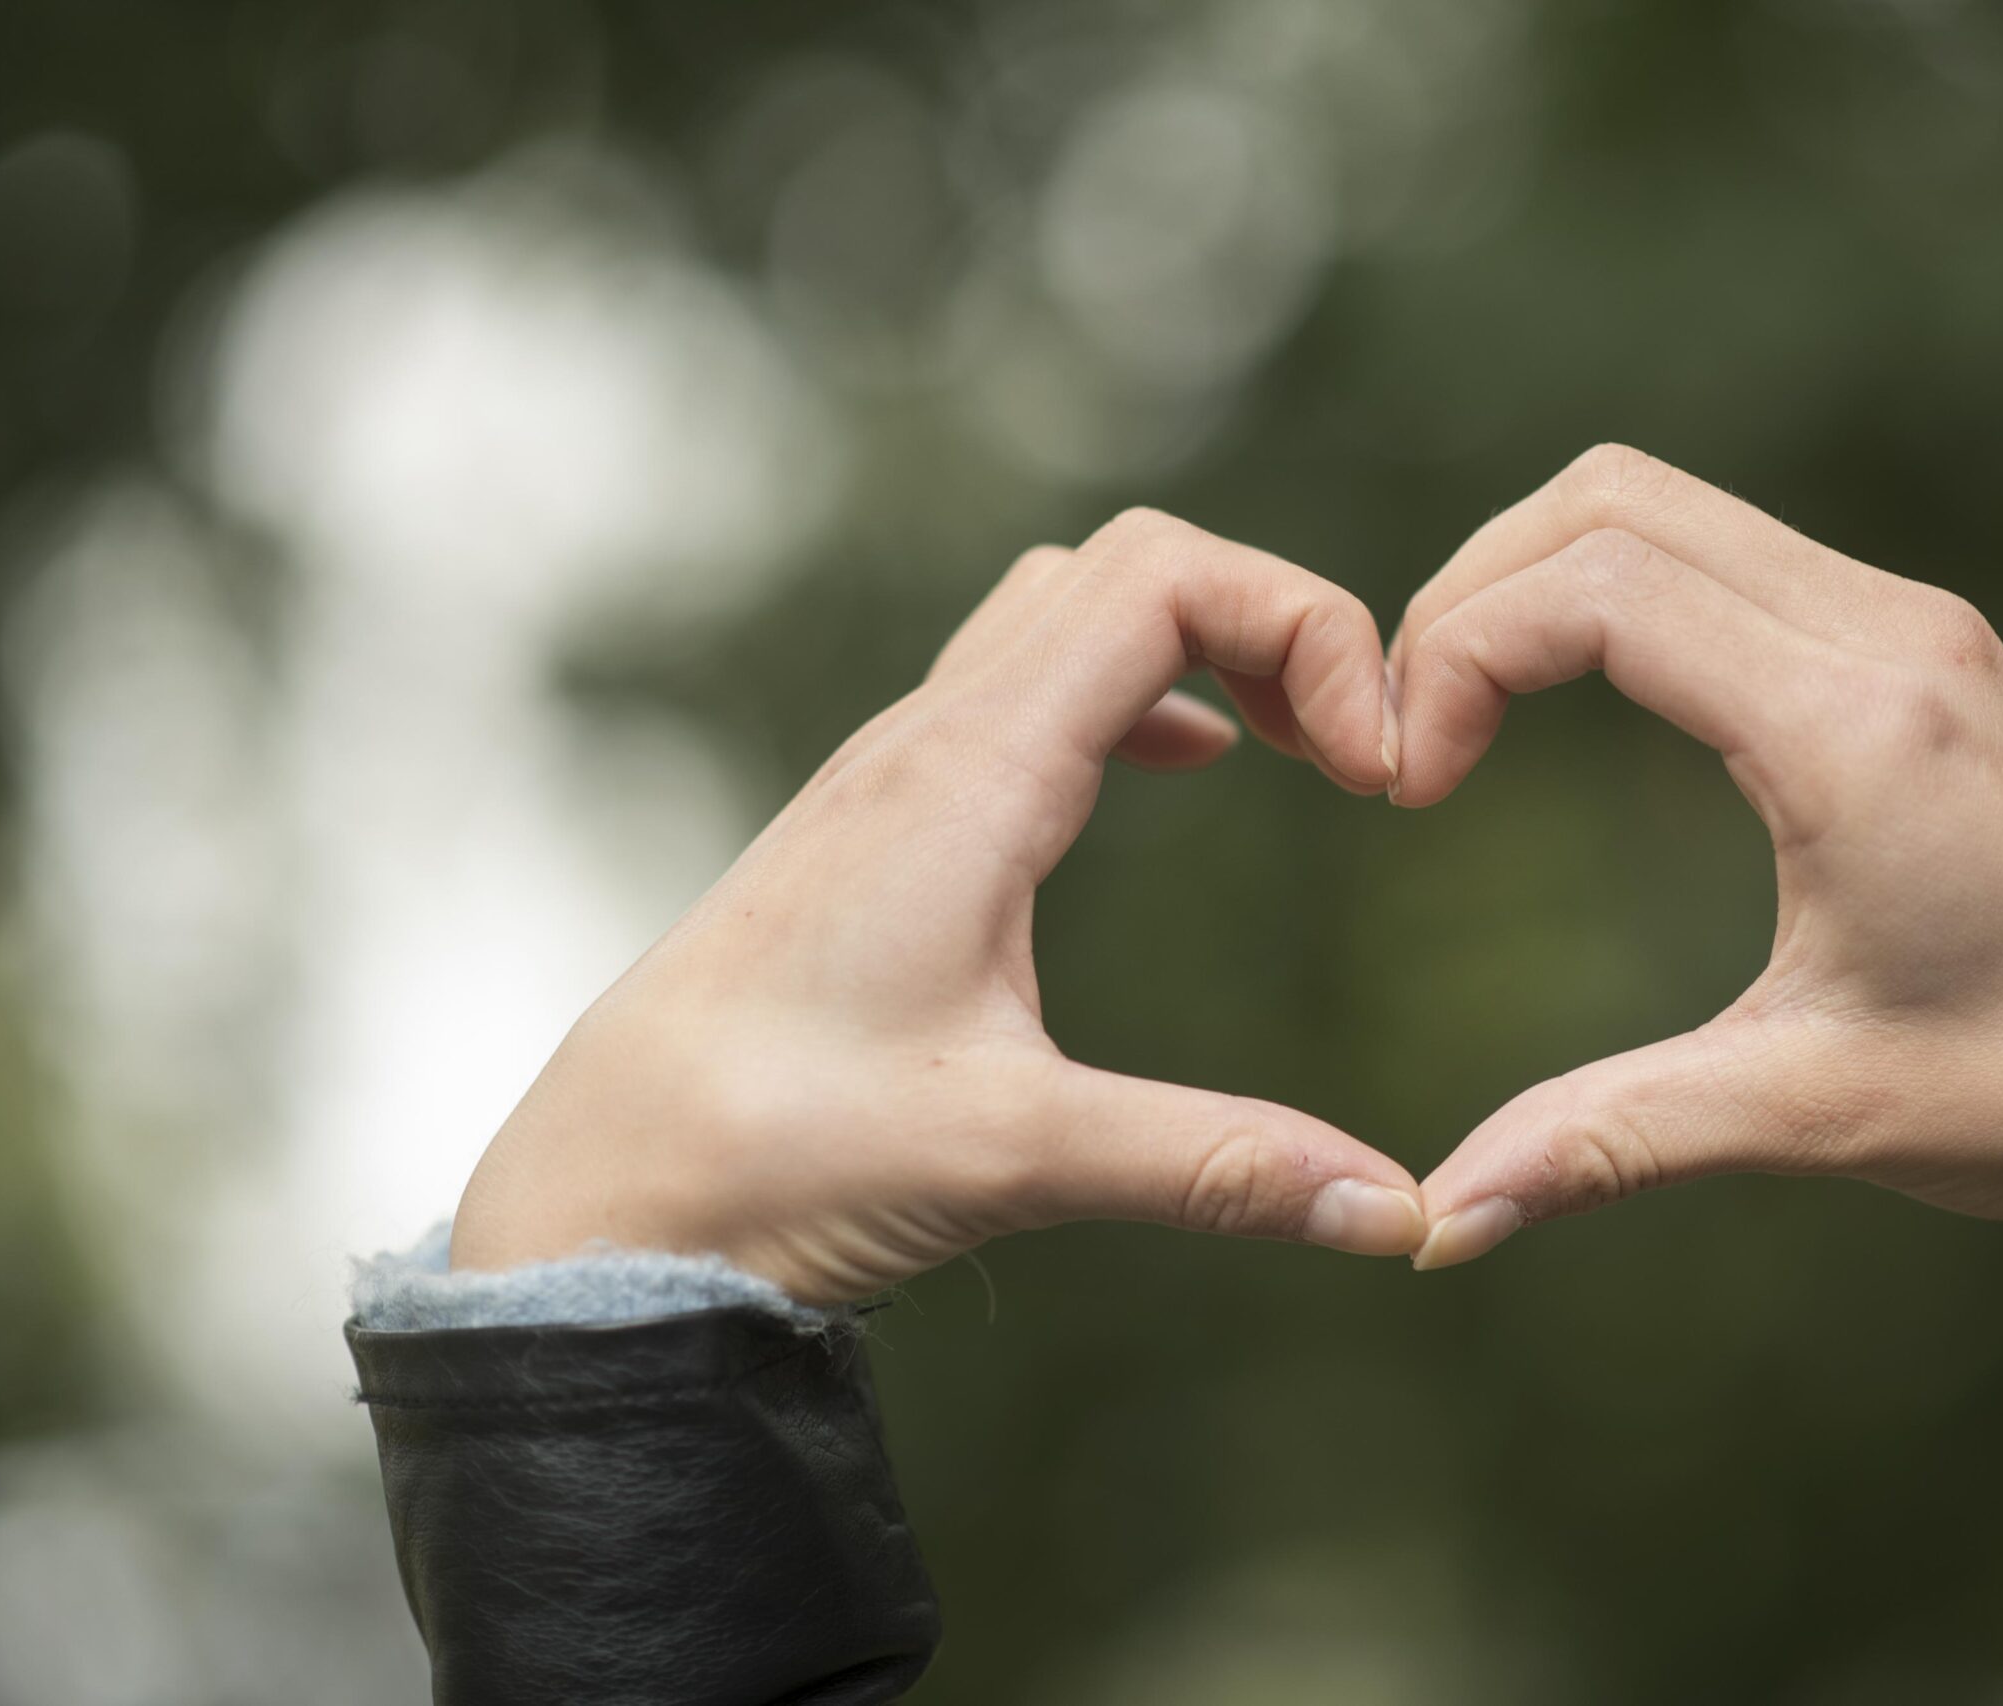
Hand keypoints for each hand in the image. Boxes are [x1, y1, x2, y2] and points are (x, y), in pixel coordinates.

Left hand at [451, 510, 1424, 1303]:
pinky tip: (1182, 770)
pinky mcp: (883, 822)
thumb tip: (1400, 1213)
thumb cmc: (773, 1154)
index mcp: (972, 772)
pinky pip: (1028, 682)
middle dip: (1273, 621)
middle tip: (1357, 756)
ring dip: (1198, 645)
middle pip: (1132, 564)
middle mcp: (930, 738)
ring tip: (1296, 751)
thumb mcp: (1012, 1155)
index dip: (1304, 626)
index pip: (1167, 576)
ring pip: (1069, 610)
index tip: (1375, 772)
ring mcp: (897, 770)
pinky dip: (1134, 689)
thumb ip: (1214, 1165)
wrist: (601, 1186)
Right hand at [1391, 445, 2002, 1268]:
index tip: (1413, 786)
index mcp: (1858, 733)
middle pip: (1609, 501)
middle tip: (1414, 737)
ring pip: (1659, 503)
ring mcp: (1907, 619)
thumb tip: (1431, 1226)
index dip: (1459, 656)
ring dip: (1535, 580)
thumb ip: (1607, 1142)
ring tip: (1468, 714)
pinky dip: (1609, 589)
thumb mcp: (1810, 1115)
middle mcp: (1888, 635)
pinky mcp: (1911, 635)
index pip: (1601, 589)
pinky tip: (1568, 698)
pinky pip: (1719, 545)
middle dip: (1470, 596)